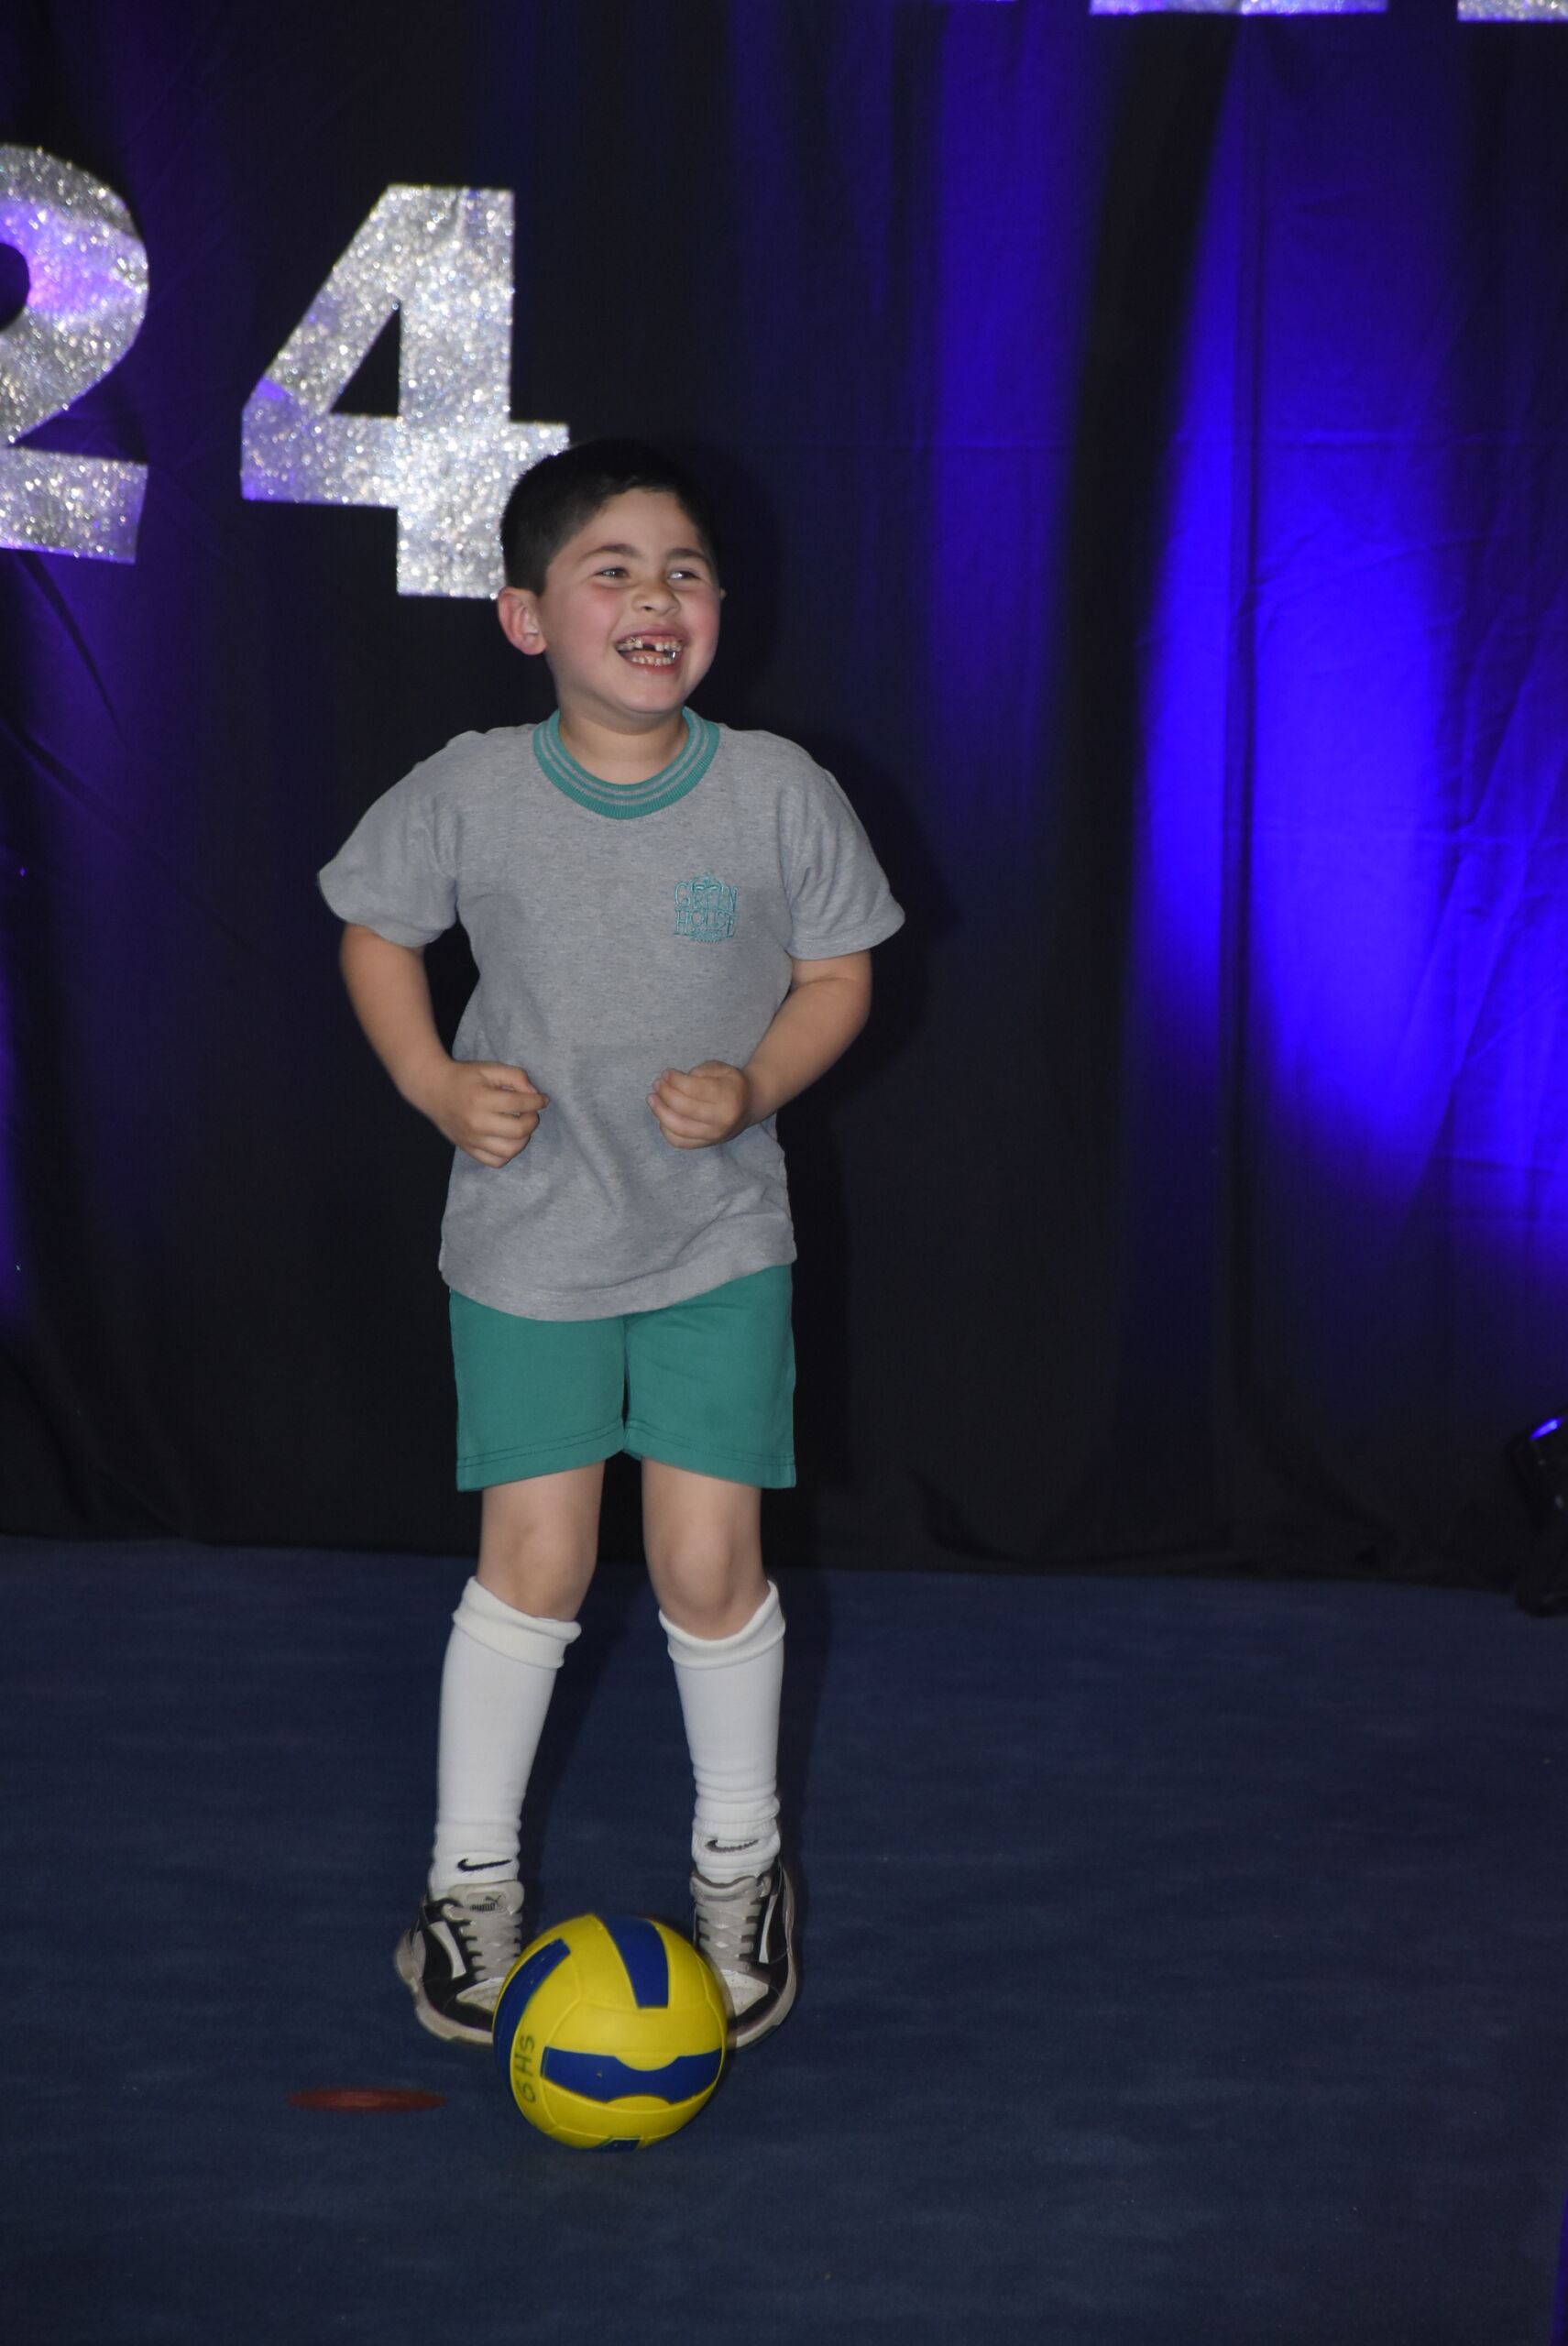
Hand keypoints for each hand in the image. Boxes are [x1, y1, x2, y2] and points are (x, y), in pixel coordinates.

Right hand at [416, 1060, 547, 1166]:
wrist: (432, 1089)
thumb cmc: (464, 1077)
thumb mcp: (490, 1069)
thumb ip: (516, 1077)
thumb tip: (535, 1095)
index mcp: (482, 1099)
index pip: (520, 1104)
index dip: (538, 1101)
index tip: (542, 1099)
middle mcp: (477, 1122)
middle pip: (519, 1130)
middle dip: (532, 1120)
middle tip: (530, 1112)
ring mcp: (471, 1139)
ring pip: (509, 1150)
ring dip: (523, 1139)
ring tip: (520, 1126)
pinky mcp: (468, 1149)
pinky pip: (495, 1162)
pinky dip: (507, 1154)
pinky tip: (508, 1140)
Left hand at [647, 1061, 750, 1149]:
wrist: (750, 1105)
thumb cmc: (731, 1083)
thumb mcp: (720, 1069)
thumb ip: (698, 1072)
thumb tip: (671, 1081)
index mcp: (729, 1097)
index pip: (695, 1089)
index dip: (676, 1081)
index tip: (666, 1073)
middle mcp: (723, 1120)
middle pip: (685, 1109)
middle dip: (666, 1094)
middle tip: (657, 1084)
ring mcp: (714, 1135)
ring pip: (680, 1128)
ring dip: (660, 1113)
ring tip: (652, 1099)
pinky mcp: (707, 1144)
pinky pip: (680, 1142)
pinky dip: (666, 1130)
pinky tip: (661, 1117)